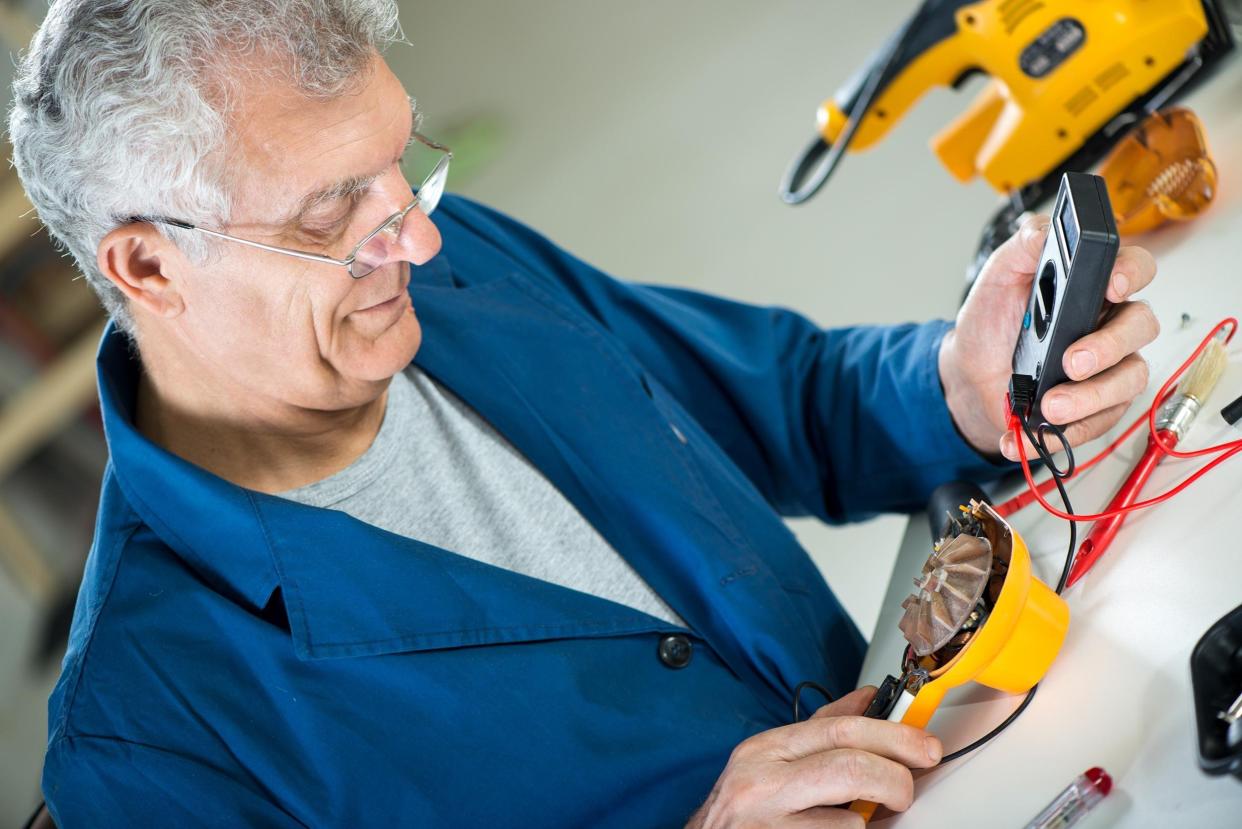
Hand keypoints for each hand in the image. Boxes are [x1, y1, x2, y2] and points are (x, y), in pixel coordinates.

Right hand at [685, 687, 941, 827]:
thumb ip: (819, 732)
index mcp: (764, 750)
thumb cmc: (743, 812)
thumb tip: (868, 700)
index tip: (924, 746)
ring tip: (867, 821)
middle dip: (895, 776)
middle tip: (909, 790)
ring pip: (850, 820)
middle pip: (849, 766)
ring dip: (869, 822)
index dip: (893, 736)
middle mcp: (760, 784)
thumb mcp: (773, 761)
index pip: (839, 730)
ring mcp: (768, 825)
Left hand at [939, 214, 1159, 459]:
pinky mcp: (1098, 406)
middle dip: (1109, 347)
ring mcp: (1109, 367)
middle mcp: (1109, 324)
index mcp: (1092, 285)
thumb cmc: (993, 321)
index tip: (1112, 286)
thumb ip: (1021, 249)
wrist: (970, 371)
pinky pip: (1099, 423)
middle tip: (1071, 362)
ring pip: (1127, 381)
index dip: (1131, 274)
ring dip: (1089, 398)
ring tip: (1049, 405)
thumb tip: (1039, 231)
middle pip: (1140, 327)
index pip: (1134, 268)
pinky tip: (1030, 433)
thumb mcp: (997, 277)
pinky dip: (1064, 432)